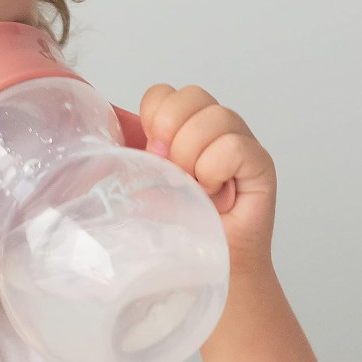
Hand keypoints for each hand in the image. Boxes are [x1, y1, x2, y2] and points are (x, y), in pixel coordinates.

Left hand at [113, 86, 277, 276]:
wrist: (201, 267)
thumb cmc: (172, 225)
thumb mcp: (139, 182)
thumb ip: (126, 153)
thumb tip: (101, 124)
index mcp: (181, 126)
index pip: (164, 94)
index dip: (152, 119)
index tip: (151, 154)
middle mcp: (213, 127)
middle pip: (190, 95)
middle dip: (170, 134)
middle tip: (171, 170)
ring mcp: (240, 142)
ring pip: (216, 117)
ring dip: (193, 157)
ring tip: (195, 188)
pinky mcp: (260, 164)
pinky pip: (235, 147)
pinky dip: (215, 171)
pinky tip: (214, 195)